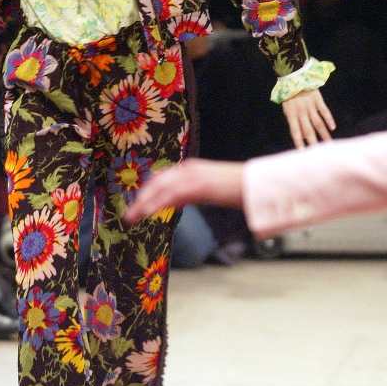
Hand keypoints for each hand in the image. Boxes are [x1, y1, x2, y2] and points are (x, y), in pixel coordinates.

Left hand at [124, 158, 244, 223]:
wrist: (257, 185)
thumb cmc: (239, 189)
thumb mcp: (211, 189)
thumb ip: (194, 193)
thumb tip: (179, 201)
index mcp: (191, 167)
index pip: (162, 177)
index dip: (148, 191)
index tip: (138, 204)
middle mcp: (188, 168)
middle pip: (156, 183)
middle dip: (141, 198)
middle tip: (129, 214)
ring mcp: (192, 176)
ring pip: (158, 190)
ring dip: (142, 205)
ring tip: (131, 218)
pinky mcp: (196, 186)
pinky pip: (169, 197)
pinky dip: (154, 206)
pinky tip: (145, 215)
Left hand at [282, 89, 335, 148]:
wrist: (294, 76)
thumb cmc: (289, 94)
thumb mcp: (286, 107)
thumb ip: (293, 120)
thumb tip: (301, 136)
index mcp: (291, 114)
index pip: (295, 132)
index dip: (299, 143)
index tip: (302, 153)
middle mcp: (301, 112)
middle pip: (308, 130)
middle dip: (313, 143)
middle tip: (318, 154)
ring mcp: (310, 106)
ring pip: (318, 123)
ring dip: (323, 134)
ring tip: (328, 144)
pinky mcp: (317, 100)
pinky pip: (324, 111)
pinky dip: (328, 119)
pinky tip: (332, 128)